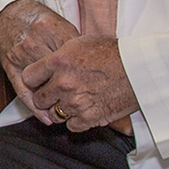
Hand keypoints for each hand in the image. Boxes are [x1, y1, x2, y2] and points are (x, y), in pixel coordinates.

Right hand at [0, 0, 79, 110]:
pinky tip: (47, 117)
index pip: (71, 56)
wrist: (7, 13)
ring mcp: (21, 56)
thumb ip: (73, 41)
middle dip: (72, 87)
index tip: (93, 84)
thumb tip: (90, 63)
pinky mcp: (10, 67)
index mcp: (50, 28)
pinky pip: (23, 92)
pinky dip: (36, 108)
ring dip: (56, 99)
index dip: (84, 72)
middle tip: (85, 99)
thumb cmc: (35, 19)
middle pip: (58, 73)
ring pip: (42, 85)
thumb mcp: (58, 22)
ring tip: (70, 111)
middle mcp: (34, 42)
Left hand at [22, 35, 139, 132]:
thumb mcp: (81, 43)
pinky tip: (85, 110)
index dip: (34, 80)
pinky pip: (71, 126)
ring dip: (62, 110)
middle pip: (39, 99)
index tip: (40, 82)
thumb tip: (48, 61)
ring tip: (74, 101)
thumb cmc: (114, 52)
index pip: (28, 77)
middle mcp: (63, 82)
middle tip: (58, 94)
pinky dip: (77, 120)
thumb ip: (61, 55)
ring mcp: (75, 101)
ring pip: (54, 114)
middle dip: (46, 97)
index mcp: (59, 61)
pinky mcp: (88, 117)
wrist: (139, 68)